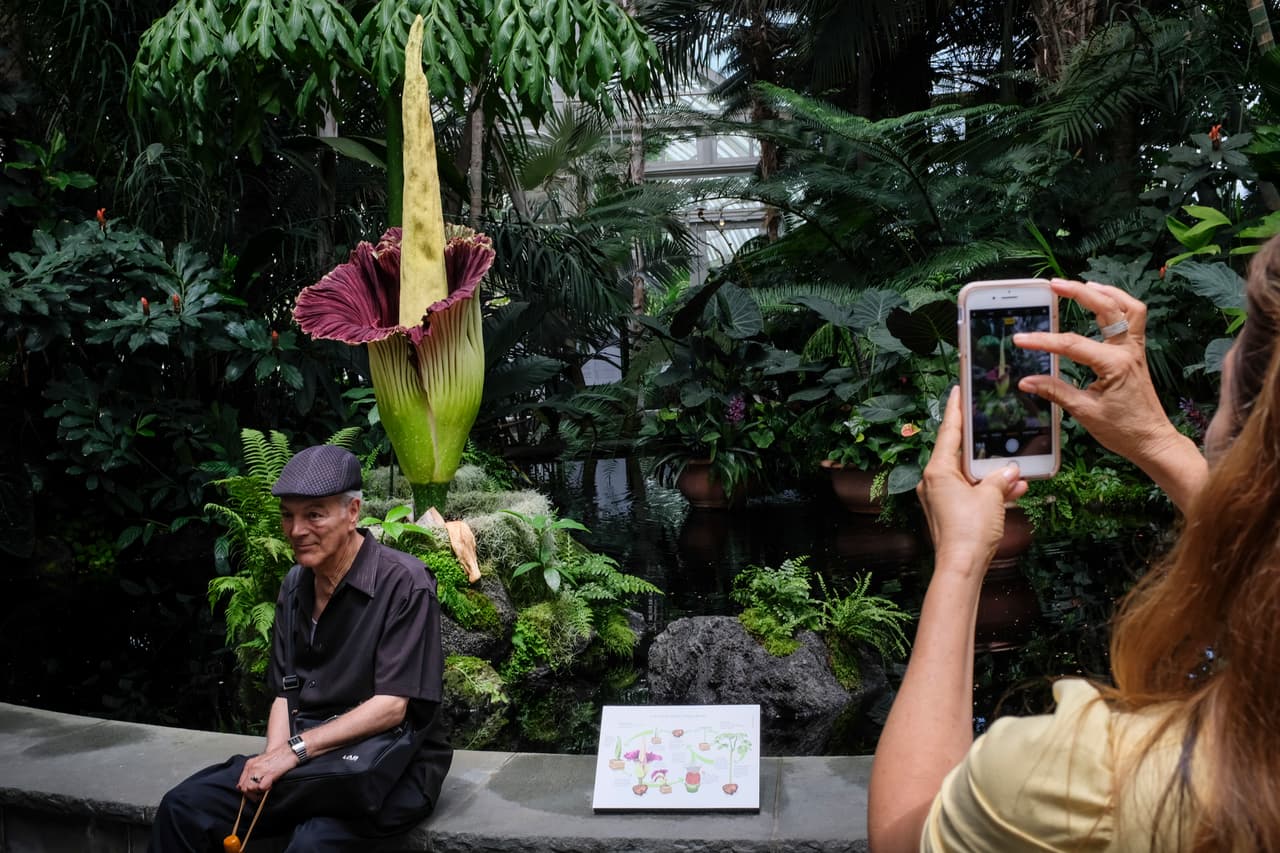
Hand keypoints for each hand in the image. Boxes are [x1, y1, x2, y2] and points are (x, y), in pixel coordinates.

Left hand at [238, 745, 298, 798]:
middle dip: (251, 794)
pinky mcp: (269, 774)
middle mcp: (253, 767)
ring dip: (257, 793)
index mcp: (249, 764)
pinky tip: (270, 786)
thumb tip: (244, 786)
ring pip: (250, 788)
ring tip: (265, 790)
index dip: (246, 791)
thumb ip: (251, 772)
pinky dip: (265, 790)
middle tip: (259, 795)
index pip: (240, 783)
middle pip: (244, 787)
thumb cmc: (277, 757)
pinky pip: (261, 787)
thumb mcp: (260, 762)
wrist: (289, 751)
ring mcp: (260, 770)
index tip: (252, 794)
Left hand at [917, 387, 1026, 575]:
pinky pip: (971, 492)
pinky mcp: (950, 512)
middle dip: (981, 444)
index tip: (958, 390)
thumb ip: (1001, 478)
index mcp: (937, 471)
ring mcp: (940, 498)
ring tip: (1015, 466)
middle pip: (959, 453)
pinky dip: (989, 490)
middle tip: (992, 424)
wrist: (962, 568)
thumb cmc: (970, 532)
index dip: (955, 409)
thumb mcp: (991, 498)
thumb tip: (1011, 471)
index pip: (948, 431)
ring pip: (969, 475)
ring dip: (991, 472)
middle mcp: (934, 481)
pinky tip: (1013, 490)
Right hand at [1013, 277, 1181, 467]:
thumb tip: (1026, 381)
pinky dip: (1119, 304)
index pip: (1072, 345)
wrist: (1152, 440)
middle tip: (1054, 284)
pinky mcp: (1136, 353)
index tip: (1021, 339)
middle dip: (1079, 293)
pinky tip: (1102, 301)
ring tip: (1081, 284)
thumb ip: (1055, 391)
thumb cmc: (1123, 430)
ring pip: (1128, 307)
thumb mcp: (1084, 412)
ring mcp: (1135, 350)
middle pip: (1107, 308)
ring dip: (1106, 292)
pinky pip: (1133, 318)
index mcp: (1114, 365)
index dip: (1043, 341)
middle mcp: (1128, 351)